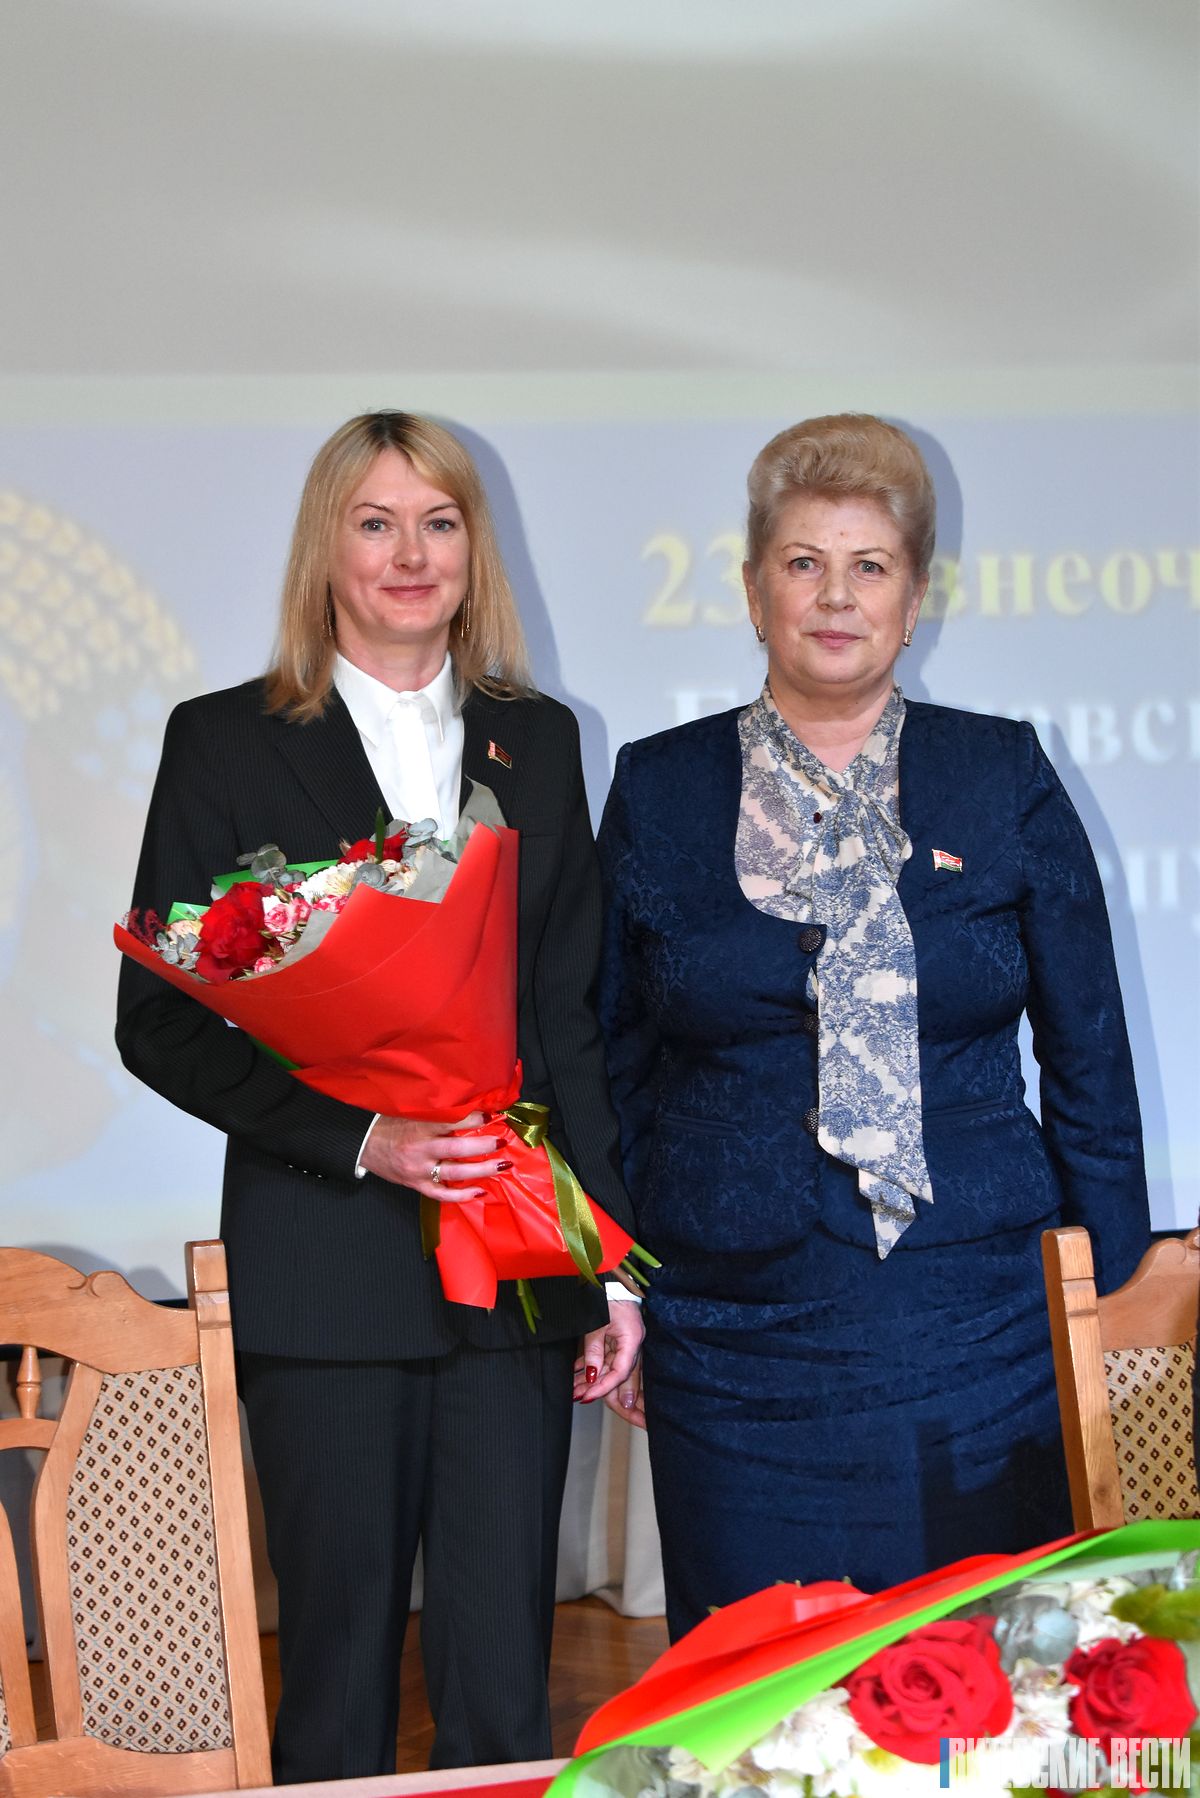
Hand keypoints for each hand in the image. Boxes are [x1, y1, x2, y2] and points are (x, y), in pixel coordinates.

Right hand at [359, 1112, 510, 1201]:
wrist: (365, 1144)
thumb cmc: (391, 1125)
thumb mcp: (413, 1112)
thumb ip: (439, 1114)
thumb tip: (472, 1111)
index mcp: (419, 1125)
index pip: (452, 1121)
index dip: (474, 1119)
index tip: (491, 1117)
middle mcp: (420, 1148)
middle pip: (457, 1148)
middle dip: (483, 1146)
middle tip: (502, 1141)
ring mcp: (419, 1169)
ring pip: (455, 1172)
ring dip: (482, 1170)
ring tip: (502, 1165)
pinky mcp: (416, 1184)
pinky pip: (442, 1194)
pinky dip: (461, 1195)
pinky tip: (480, 1191)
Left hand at [573, 1300, 644, 1425]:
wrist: (609, 1276)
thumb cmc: (606, 1295)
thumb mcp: (597, 1324)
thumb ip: (594, 1350)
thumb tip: (591, 1375)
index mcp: (632, 1339)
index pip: (620, 1371)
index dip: (604, 1386)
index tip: (588, 1395)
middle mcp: (631, 1343)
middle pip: (616, 1373)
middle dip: (597, 1387)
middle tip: (580, 1397)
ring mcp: (624, 1340)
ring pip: (607, 1366)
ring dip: (590, 1377)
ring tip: (573, 1388)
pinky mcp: (615, 1336)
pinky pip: (603, 1355)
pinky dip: (589, 1364)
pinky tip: (576, 1373)